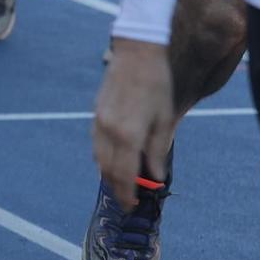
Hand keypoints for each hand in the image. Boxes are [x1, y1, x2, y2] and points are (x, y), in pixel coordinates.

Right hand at [92, 38, 175, 209]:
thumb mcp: (164, 119)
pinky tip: (113, 160)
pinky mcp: (96, 113)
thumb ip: (157, 150)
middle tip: (127, 200)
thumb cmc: (156, 85)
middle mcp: (108, 130)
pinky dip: (102, 157)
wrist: (136, 54)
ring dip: (108, 174)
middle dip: (116, 187)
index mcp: (128, 134)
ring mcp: (99, 121)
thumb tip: (155, 176)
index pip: (124, 174)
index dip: (127, 193)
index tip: (132, 206)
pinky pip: (96, 143)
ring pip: (98, 157)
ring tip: (121, 183)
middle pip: (107, 169)